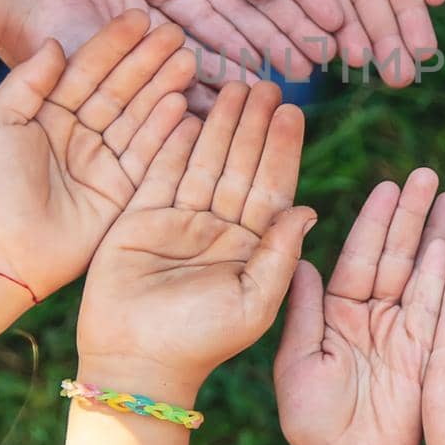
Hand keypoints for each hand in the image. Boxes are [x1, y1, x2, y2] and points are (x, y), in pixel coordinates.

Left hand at [0, 12, 194, 340]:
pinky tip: (183, 104)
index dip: (113, 44)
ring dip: (165, 88)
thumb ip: (28, 81)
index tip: (139, 16)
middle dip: (148, 60)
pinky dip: (168, 130)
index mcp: (50, 113)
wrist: (0, 250)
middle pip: (121, 89)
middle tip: (176, 34)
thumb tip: (56, 44)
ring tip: (188, 62)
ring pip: (141, 116)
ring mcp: (105, 161)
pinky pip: (150, 153)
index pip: (88, 70)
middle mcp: (82, 134)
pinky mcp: (124, 190)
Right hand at [77, 80, 313, 397]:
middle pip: (240, 165)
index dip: (281, 149)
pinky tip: (186, 109)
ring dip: (218, 125)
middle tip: (264, 83)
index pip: (271, 188)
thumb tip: (310, 209)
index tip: (292, 111)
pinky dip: (172, 142)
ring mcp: (179, 222)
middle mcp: (218, 229)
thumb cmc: (201, 342)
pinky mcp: (140, 219)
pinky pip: (160, 172)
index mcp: (250, 248)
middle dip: (252, 125)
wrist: (135, 362)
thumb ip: (280, 256)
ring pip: (204, 162)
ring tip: (231, 85)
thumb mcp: (254, 303)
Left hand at [275, 169, 444, 444]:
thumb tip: (298, 259)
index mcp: (338, 310)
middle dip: (414, 215)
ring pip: (426, 274)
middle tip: (430, 176)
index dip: (376, 221)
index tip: (391, 186)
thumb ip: (301, 312)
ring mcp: (406, 331)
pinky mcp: (431, 354)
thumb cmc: (312, 425)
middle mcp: (375, 314)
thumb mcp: (297, 365)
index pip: (361, 254)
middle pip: (398, 254)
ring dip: (441, 236)